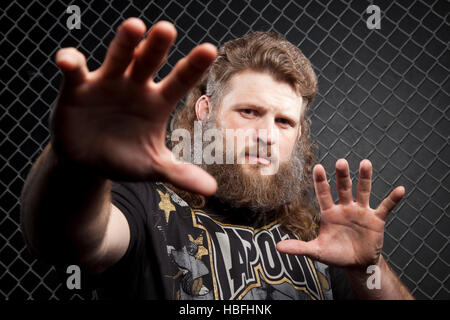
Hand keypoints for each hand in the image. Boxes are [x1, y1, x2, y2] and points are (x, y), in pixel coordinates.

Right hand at [50, 18, 216, 194]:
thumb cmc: (125, 159)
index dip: (192, 67)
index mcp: (157, 103)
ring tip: (134, 26)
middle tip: (167, 30)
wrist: (89, 162)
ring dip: (125, 44)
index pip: (179, 81)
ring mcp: (107, 84)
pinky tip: (68, 61)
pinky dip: (71, 64)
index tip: (210, 50)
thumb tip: (212, 189)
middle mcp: (135, 87)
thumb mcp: (152, 167)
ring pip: (117, 58)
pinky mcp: (77, 89)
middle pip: (148, 62)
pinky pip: (75, 72)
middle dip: (156, 47)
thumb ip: (179, 174)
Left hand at [277, 159, 404, 268]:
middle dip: (342, 176)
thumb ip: (298, 247)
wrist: (356, 264)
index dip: (321, 182)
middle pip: (343, 188)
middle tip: (340, 162)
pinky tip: (400, 190)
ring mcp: (361, 212)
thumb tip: (278, 248)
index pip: (323, 194)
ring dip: (365, 178)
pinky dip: (392, 199)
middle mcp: (345, 208)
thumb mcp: (316, 251)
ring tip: (365, 163)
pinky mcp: (376, 220)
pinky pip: (385, 207)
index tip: (317, 167)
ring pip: (363, 191)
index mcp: (329, 213)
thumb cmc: (335, 254)